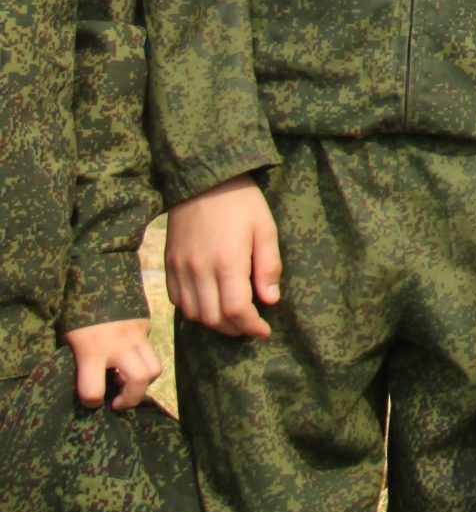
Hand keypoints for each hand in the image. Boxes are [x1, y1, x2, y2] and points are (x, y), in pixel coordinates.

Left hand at [63, 317, 159, 409]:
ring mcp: (137, 334)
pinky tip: (127, 356)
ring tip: (126, 379)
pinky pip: (150, 349)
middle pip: (141, 381)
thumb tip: (81, 380)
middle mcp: (119, 345)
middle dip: (131, 398)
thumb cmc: (74, 309)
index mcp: (91, 350)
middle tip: (117, 401)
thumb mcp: (67, 337)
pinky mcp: (146, 325)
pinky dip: (141, 359)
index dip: (90, 402)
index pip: (93, 391)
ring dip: (143, 380)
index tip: (90, 402)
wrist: (96, 273)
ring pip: (154, 368)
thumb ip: (76, 360)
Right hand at [166, 175, 281, 337]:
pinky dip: (194, 310)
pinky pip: (177, 300)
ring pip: (194, 314)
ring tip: (233, 318)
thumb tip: (271, 300)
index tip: (264, 330)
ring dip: (214, 323)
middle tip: (251, 326)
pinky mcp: (169, 264)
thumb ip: (268, 266)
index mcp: (227, 262)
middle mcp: (199, 270)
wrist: (202, 180)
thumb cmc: (241, 202)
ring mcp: (180, 268)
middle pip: (213, 319)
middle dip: (235, 329)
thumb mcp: (265, 229)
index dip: (252, 326)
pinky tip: (210, 303)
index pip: (236, 311)